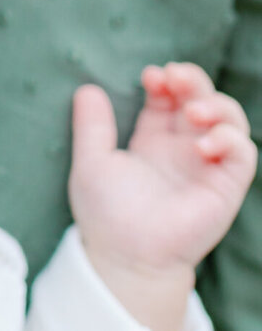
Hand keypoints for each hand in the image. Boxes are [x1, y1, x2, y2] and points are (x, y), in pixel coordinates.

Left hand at [70, 63, 256, 330]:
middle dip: (193, 80)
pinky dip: (230, 140)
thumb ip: (92, 126)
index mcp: (155, 141)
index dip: (166, 81)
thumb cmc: (107, 213)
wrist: (126, 255)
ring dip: (217, 105)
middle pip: (202, 99)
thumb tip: (87, 88)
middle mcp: (185, 149)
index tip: (151, 75)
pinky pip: (243, 155)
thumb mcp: (92, 162)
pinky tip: (203, 144)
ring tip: (192, 111)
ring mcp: (208, 166)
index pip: (169, 98)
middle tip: (175, 76)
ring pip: (231, 121)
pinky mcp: (226, 187)